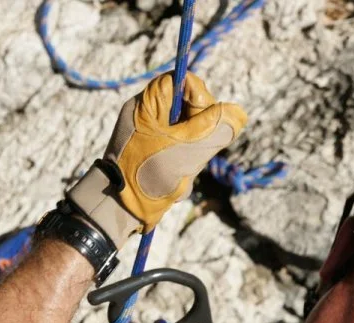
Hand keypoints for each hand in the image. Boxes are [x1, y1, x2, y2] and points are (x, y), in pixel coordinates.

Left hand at [68, 72, 247, 247]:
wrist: (116, 209)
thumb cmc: (147, 176)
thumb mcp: (187, 151)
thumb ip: (216, 129)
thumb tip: (237, 113)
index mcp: (148, 103)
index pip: (185, 82)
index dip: (200, 100)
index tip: (198, 126)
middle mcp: (147, 113)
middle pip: (190, 108)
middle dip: (198, 134)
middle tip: (189, 154)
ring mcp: (149, 132)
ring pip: (189, 133)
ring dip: (192, 154)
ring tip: (179, 171)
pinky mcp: (152, 151)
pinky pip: (179, 150)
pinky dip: (182, 165)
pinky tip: (174, 179)